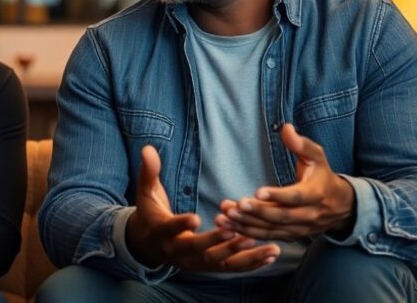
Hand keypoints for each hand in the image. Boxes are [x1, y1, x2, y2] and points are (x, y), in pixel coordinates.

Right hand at [126, 145, 279, 272]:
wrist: (147, 244)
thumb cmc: (150, 212)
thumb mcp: (146, 192)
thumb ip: (149, 171)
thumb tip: (148, 149)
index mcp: (161, 232)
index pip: (170, 229)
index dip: (181, 224)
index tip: (196, 217)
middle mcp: (177, 251)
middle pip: (198, 250)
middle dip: (218, 242)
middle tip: (239, 233)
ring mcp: (193, 262)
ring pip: (219, 263)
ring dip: (243, 256)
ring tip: (267, 248)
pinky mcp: (207, 266)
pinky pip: (229, 268)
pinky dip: (250, 263)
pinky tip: (270, 255)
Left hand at [215, 124, 354, 241]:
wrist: (340, 207)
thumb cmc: (323, 177)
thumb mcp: (317, 158)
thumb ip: (302, 144)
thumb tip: (286, 128)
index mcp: (315, 194)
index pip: (296, 197)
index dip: (277, 196)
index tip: (257, 192)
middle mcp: (308, 215)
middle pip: (281, 217)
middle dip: (258, 212)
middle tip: (236, 205)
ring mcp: (299, 228)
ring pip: (272, 229)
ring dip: (248, 224)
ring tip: (226, 216)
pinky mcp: (290, 236)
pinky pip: (268, 236)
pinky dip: (248, 233)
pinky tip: (230, 226)